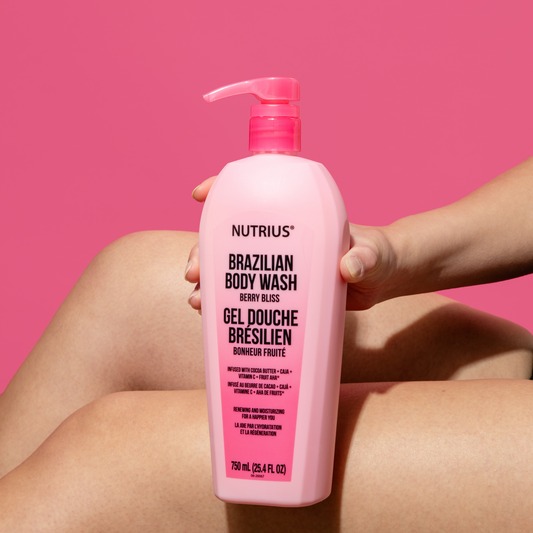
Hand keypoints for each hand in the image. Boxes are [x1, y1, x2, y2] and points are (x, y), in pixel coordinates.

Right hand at [185, 176, 400, 311]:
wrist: (384, 280)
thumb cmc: (379, 256)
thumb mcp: (374, 255)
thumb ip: (365, 258)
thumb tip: (348, 268)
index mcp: (297, 214)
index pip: (254, 191)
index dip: (222, 189)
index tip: (200, 195)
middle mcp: (281, 237)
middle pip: (231, 235)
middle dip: (205, 250)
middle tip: (195, 274)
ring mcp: (278, 263)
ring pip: (233, 266)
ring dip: (210, 281)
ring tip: (199, 302)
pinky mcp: (281, 289)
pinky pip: (249, 292)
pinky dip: (229, 303)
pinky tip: (216, 318)